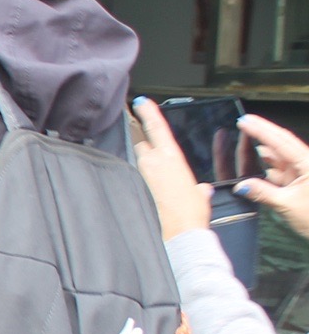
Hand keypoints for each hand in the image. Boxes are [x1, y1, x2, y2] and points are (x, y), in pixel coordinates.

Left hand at [131, 99, 211, 241]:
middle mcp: (153, 162)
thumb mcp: (199, 195)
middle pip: (140, 143)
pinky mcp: (133, 188)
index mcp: (171, 157)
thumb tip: (200, 189)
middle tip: (142, 141)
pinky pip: (134, 177)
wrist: (179, 232)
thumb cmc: (191, 213)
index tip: (138, 101)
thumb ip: (197, 188)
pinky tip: (142, 187)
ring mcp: (140, 175)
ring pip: (137, 160)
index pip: (156, 127)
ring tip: (149, 172)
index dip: (147, 112)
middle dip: (141, 142)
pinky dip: (137, 178)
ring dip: (141, 162)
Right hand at [237, 115, 308, 236]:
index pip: (281, 141)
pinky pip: (282, 171)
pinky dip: (269, 167)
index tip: (244, 121)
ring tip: (248, 143)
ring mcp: (304, 174)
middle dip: (262, 133)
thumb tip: (242, 186)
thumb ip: (263, 193)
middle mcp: (306, 165)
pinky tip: (261, 165)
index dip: (261, 130)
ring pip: (281, 158)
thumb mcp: (288, 205)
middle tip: (244, 123)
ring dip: (265, 151)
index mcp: (307, 164)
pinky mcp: (302, 184)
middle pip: (281, 144)